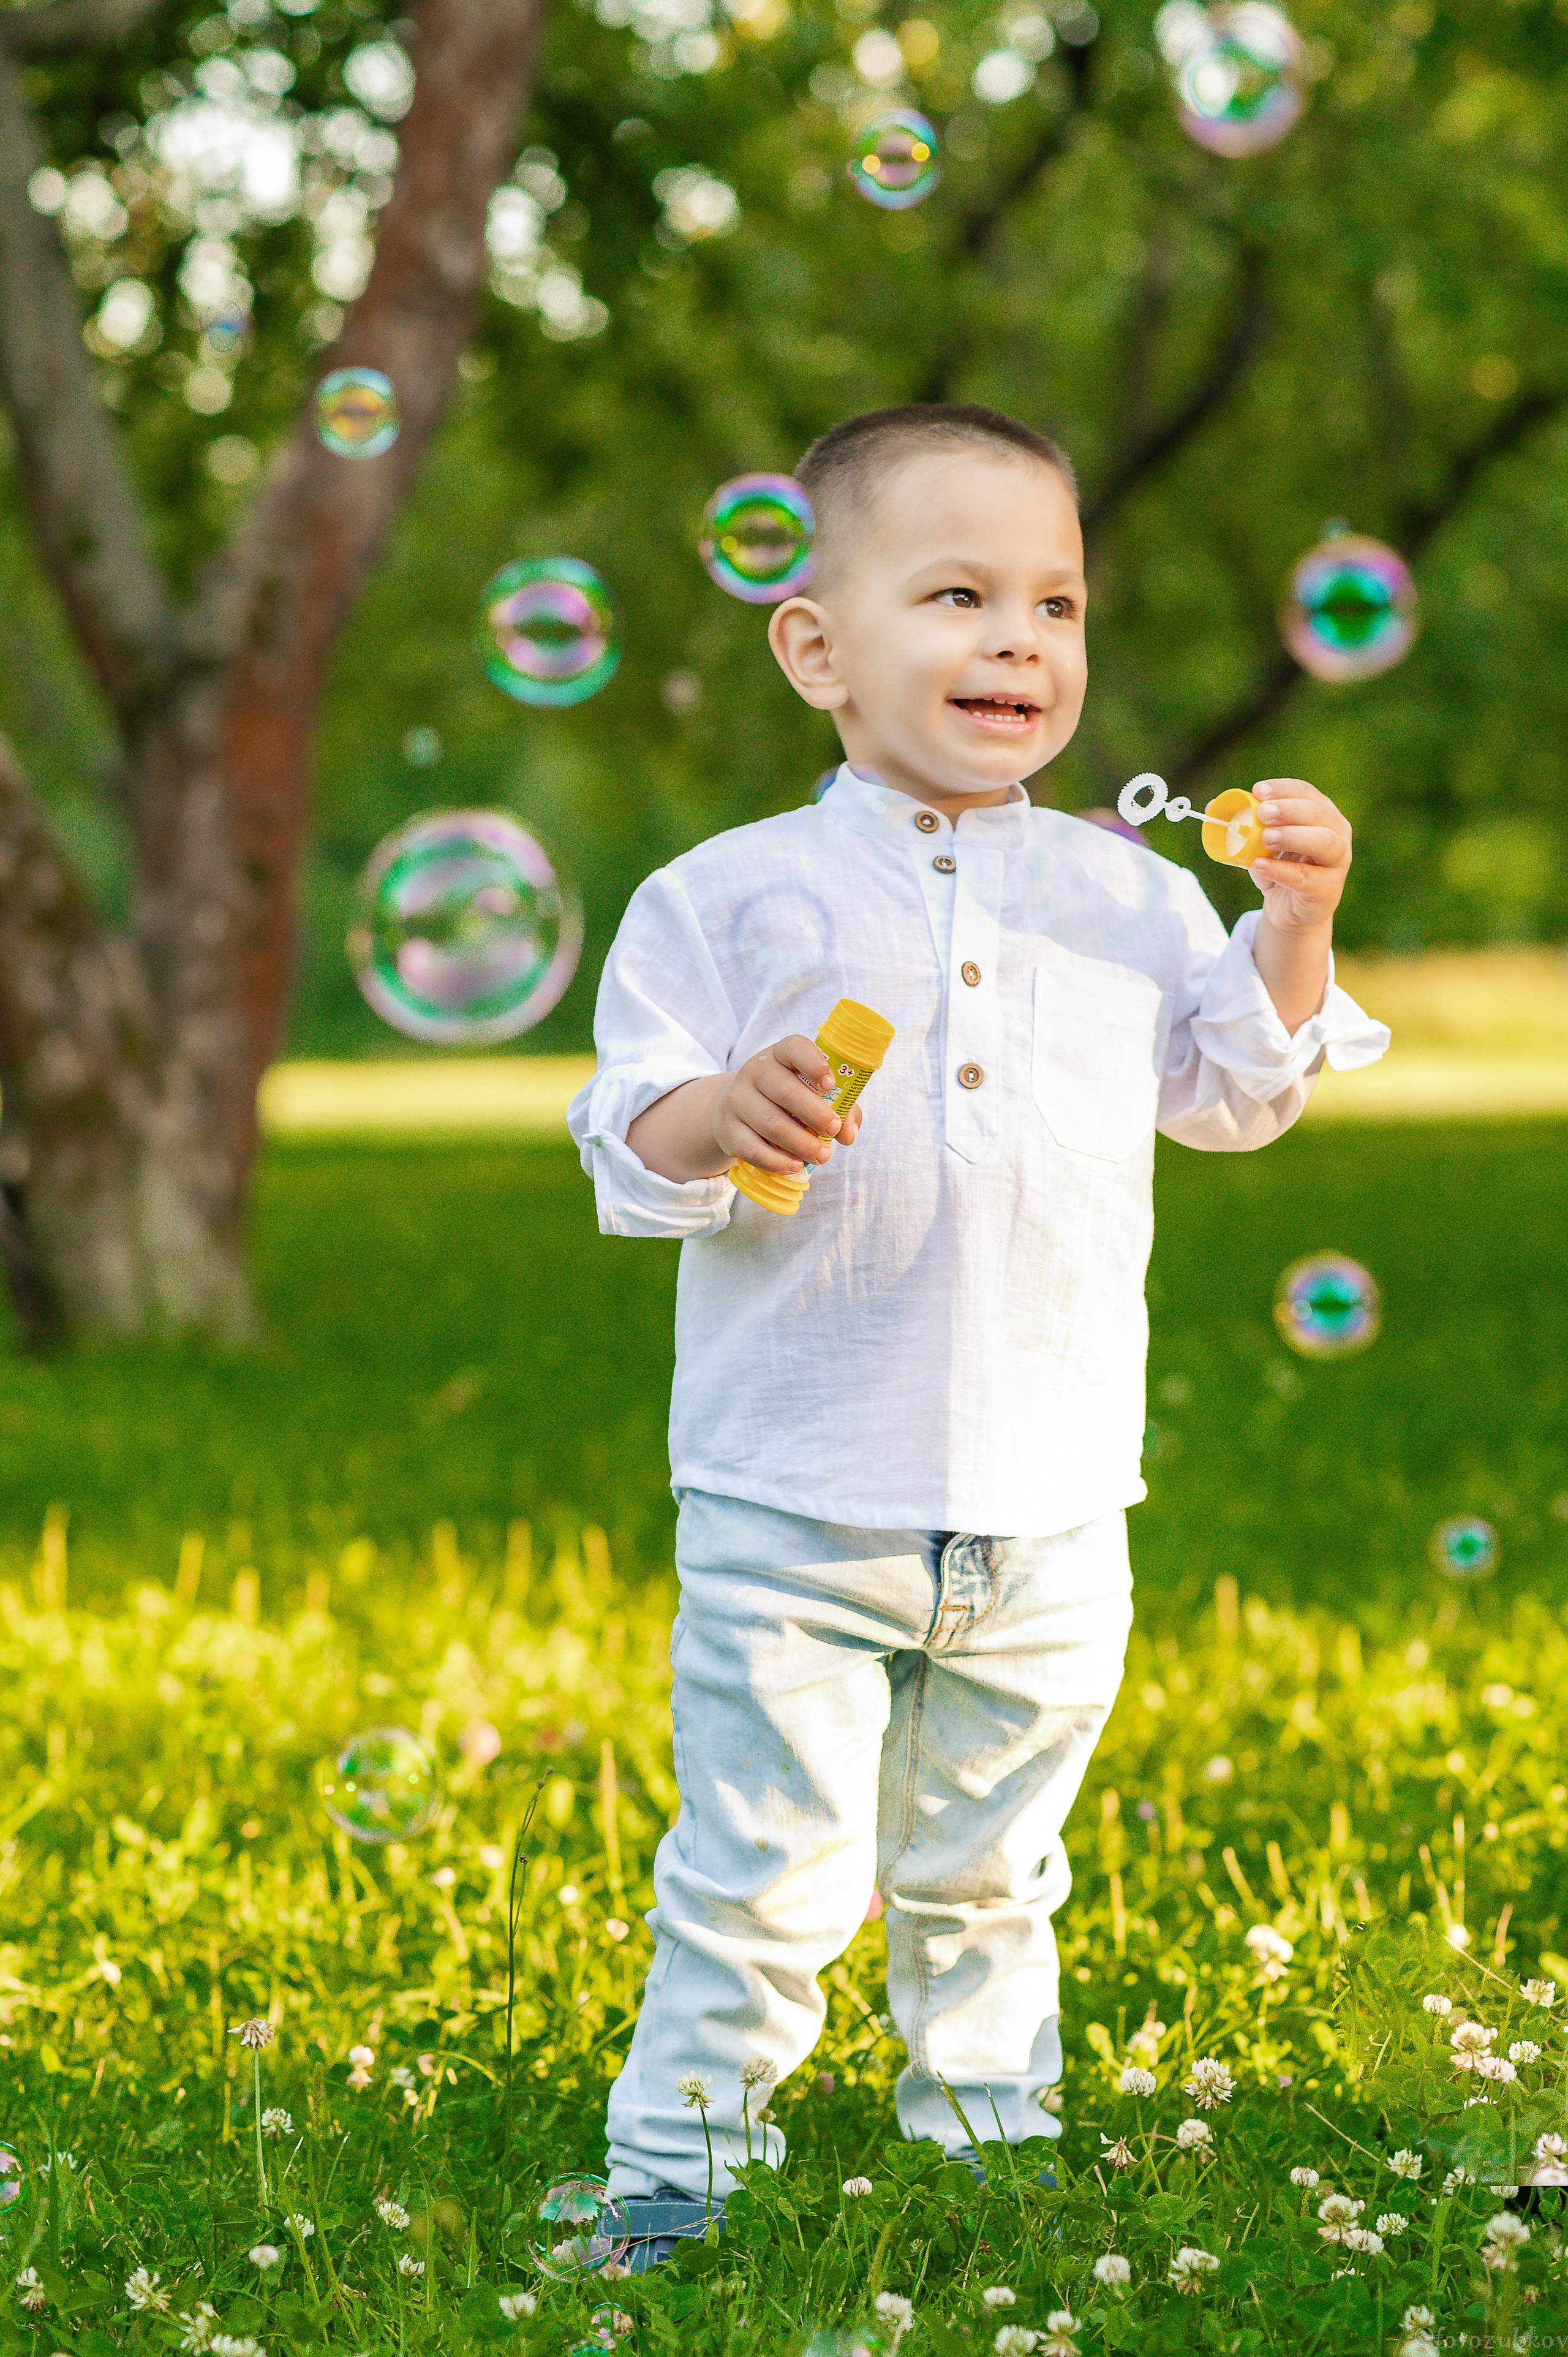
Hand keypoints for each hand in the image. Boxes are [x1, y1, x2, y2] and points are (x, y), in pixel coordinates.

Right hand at [625, 1036, 864, 1182]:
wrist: (732, 1111)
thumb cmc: (785, 1100)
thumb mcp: (811, 1093)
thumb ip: (840, 1107)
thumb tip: (848, 1133)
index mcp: (780, 1055)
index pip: (794, 1048)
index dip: (813, 1063)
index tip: (830, 1084)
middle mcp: (755, 1072)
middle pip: (785, 1091)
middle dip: (814, 1114)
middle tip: (833, 1130)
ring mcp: (737, 1100)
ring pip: (770, 1123)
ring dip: (801, 1143)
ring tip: (822, 1156)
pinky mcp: (727, 1130)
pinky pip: (753, 1148)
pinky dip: (777, 1160)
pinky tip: (795, 1165)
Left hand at [1248, 778, 1351, 931]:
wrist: (1290, 911)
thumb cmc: (1279, 868)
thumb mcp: (1259, 845)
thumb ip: (1242, 826)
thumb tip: (1211, 806)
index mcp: (1321, 814)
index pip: (1306, 793)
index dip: (1283, 789)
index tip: (1258, 791)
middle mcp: (1336, 833)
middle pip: (1319, 814)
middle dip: (1290, 810)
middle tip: (1263, 813)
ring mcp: (1337, 862)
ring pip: (1324, 843)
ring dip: (1293, 836)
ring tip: (1265, 837)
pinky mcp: (1327, 889)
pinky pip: (1306, 877)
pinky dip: (1281, 870)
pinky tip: (1260, 865)